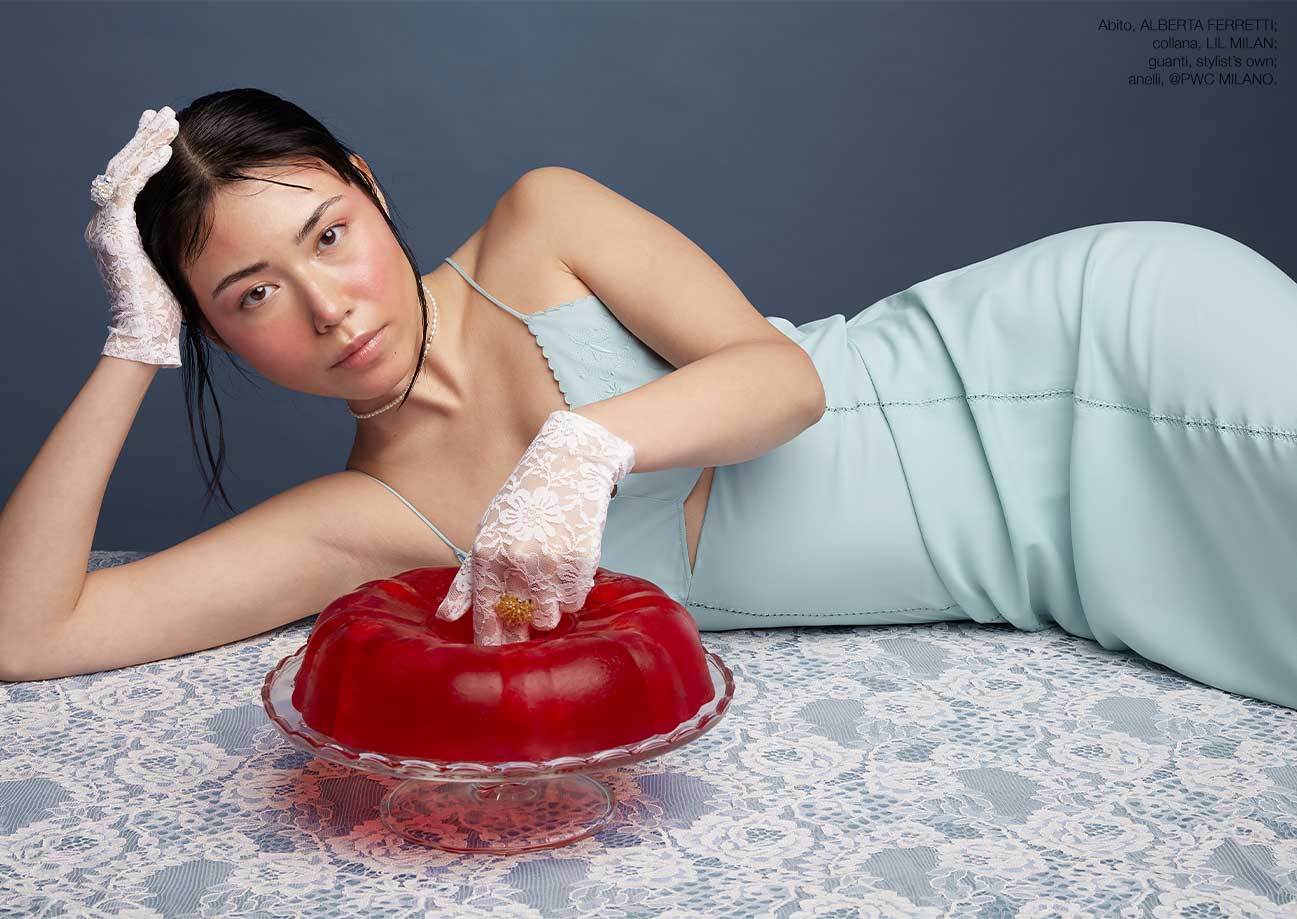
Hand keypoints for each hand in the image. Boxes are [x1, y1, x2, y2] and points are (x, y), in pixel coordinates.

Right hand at [85, 106, 183, 367]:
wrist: (148, 335)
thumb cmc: (172, 308)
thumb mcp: (181, 261)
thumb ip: (187, 237)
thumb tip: (223, 221)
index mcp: (123, 229)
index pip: (133, 180)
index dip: (148, 153)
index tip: (168, 132)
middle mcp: (109, 224)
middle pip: (124, 168)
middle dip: (144, 139)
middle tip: (162, 114)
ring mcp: (107, 227)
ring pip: (123, 171)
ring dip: (145, 144)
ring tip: (164, 121)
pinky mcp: (113, 234)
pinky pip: (126, 189)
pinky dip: (144, 167)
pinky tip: (163, 150)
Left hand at [435, 410, 635, 646]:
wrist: (568, 467)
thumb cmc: (523, 503)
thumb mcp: (487, 533)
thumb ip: (468, 580)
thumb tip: (446, 617)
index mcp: (488, 554)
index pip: (485, 615)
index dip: (490, 641)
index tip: (493, 657)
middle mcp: (517, 560)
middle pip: (519, 620)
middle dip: (522, 624)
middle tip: (527, 613)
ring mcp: (552, 561)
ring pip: (549, 616)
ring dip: (549, 609)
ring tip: (548, 583)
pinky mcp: (582, 560)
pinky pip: (575, 601)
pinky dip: (571, 594)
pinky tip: (567, 571)